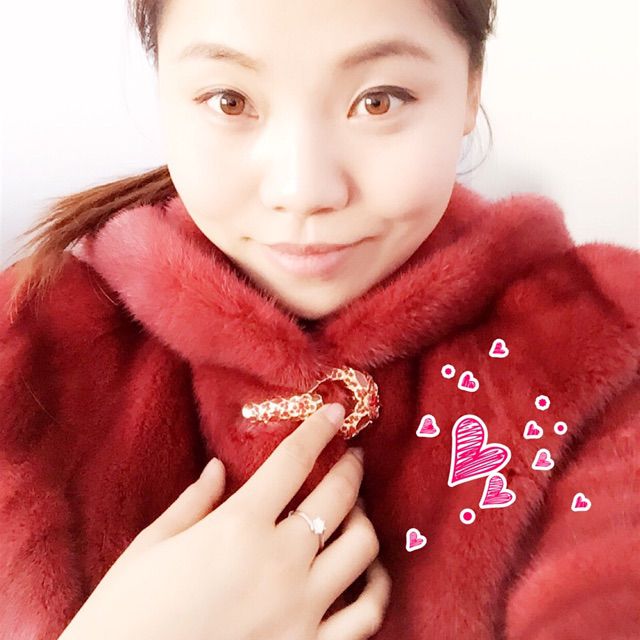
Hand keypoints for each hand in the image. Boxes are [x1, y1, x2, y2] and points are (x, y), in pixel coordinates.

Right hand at [58, 403, 390, 639]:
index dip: (319, 429)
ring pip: (362, 548)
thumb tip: (219, 468)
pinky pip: (367, 614)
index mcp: (238, 526)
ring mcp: (301, 608)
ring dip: (364, 519)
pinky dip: (377, 586)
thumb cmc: (128, 612)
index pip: (293, 461)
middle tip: (351, 457)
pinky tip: (369, 571)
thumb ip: (194, 501)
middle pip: (338, 497)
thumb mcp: (152, 545)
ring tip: (354, 511)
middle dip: (350, 467)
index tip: (335, 411)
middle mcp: (279, 561)